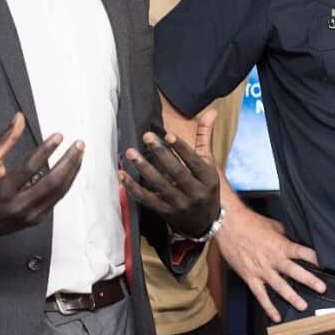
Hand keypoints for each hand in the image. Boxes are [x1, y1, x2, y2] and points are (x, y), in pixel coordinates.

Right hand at [0, 112, 84, 242]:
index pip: (30, 167)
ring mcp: (29, 215)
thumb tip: (20, 118)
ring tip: (78, 154)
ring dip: (72, 171)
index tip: (58, 136)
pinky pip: (56, 199)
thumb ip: (5, 139)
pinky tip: (70, 169)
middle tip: (78, 145)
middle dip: (69, 162)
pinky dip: (64, 183)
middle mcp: (18, 205)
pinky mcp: (35, 219)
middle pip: (52, 183)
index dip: (46, 150)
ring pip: (59, 192)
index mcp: (3, 190)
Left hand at [120, 109, 220, 238]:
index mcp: (208, 179)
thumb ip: (205, 137)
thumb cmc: (205, 187)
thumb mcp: (209, 164)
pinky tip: (122, 175)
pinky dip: (133, 188)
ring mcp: (180, 205)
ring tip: (131, 153)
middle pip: (177, 172)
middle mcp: (195, 193)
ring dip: (144, 168)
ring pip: (160, 185)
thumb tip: (211, 112)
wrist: (204, 223)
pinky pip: (147, 199)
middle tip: (146, 136)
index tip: (168, 135)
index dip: (182, 148)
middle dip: (161, 153)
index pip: (194, 162)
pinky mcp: (165, 213)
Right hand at [216, 202, 323, 321]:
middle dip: (309, 280)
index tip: (324, 264)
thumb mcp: (272, 225)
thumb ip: (283, 236)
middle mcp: (273, 259)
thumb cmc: (249, 222)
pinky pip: (260, 294)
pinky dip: (268, 306)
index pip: (301, 252)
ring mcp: (261, 270)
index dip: (314, 258)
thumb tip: (291, 240)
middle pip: (294, 271)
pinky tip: (276, 316)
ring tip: (302, 306)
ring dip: (292, 296)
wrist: (228, 225)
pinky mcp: (250, 277)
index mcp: (280, 245)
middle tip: (321, 288)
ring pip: (279, 286)